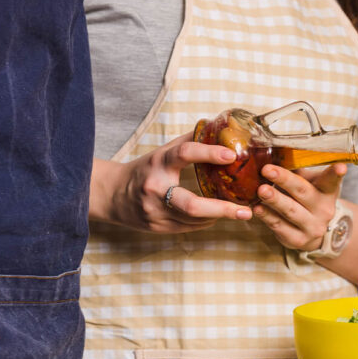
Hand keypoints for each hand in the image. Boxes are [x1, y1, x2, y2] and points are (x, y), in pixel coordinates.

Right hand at [91, 133, 251, 232]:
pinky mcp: (158, 228)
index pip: (184, 154)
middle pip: (191, 205)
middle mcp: (155, 189)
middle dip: (222, 209)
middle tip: (246, 211)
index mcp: (158, 163)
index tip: (231, 155)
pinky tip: (216, 216)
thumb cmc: (145, 170)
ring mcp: (155, 212)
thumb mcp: (163, 152)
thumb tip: (220, 129)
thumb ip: (190, 142)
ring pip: (195, 220)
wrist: (111, 195)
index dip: (209, 153)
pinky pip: (189, 228)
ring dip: (218, 216)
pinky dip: (206, 222)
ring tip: (237, 211)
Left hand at [252, 163, 345, 250]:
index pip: (331, 180)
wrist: (312, 231)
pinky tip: (257, 208)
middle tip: (267, 169)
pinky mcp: (297, 240)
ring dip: (275, 200)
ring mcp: (312, 227)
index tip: (341, 167)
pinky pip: (280, 226)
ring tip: (261, 190)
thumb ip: (297, 171)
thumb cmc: (306, 199)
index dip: (336, 173)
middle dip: (285, 180)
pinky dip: (267, 217)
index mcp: (327, 191)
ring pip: (291, 211)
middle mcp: (323, 209)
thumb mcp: (309, 184)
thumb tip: (273, 151)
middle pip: (304, 193)